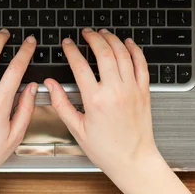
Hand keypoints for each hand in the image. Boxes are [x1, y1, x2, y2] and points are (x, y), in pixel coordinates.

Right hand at [44, 28, 160, 179]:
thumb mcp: (77, 129)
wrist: (134, 160)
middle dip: (93, 38)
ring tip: (103, 33)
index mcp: (96, 100)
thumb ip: (61, 103)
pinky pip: (141, 64)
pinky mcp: (144, 92)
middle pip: (104, 53)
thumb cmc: (107, 149)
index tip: (67, 43)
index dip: (71, 50)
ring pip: (123, 54)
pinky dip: (134, 50)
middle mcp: (115, 91)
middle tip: (85, 33)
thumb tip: (50, 85)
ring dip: (112, 39)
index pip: (80, 65)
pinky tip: (127, 43)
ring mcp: (132, 89)